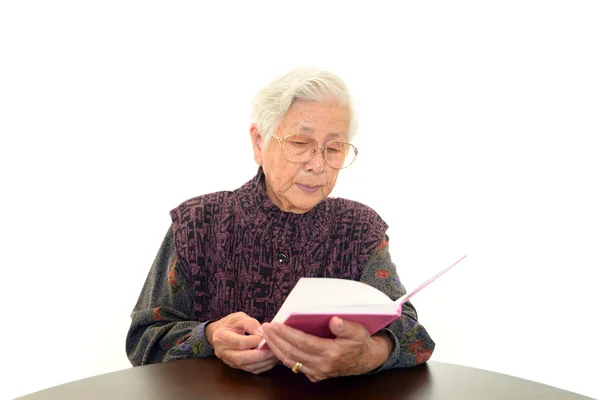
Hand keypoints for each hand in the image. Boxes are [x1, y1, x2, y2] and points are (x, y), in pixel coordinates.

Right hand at [206, 312, 278, 373]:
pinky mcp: (236, 366)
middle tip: (274, 350)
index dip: (254, 340)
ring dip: (263, 362)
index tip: (265, 336)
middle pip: (242, 358)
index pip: (239, 342)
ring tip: (275, 355)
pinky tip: (271, 360)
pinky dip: (262, 366)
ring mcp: (229, 361)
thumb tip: (262, 333)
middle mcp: (223, 352)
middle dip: (260, 355)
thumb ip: (250, 324)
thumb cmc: (230, 323)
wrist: (220, 333)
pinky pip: (250, 370)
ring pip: (247, 367)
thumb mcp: (239, 317)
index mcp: (221, 337)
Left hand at [262, 317, 391, 381]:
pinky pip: (296, 367)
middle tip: (265, 328)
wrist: (367, 360)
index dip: (287, 333)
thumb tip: (333, 320)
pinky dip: (283, 357)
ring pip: (291, 362)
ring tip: (267, 336)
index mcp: (331, 353)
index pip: (302, 342)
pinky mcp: (316, 375)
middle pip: (292, 353)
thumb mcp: (359, 331)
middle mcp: (322, 365)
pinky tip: (277, 348)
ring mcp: (318, 372)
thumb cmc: (361, 343)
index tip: (275, 324)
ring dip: (276, 349)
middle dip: (276, 340)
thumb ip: (346, 326)